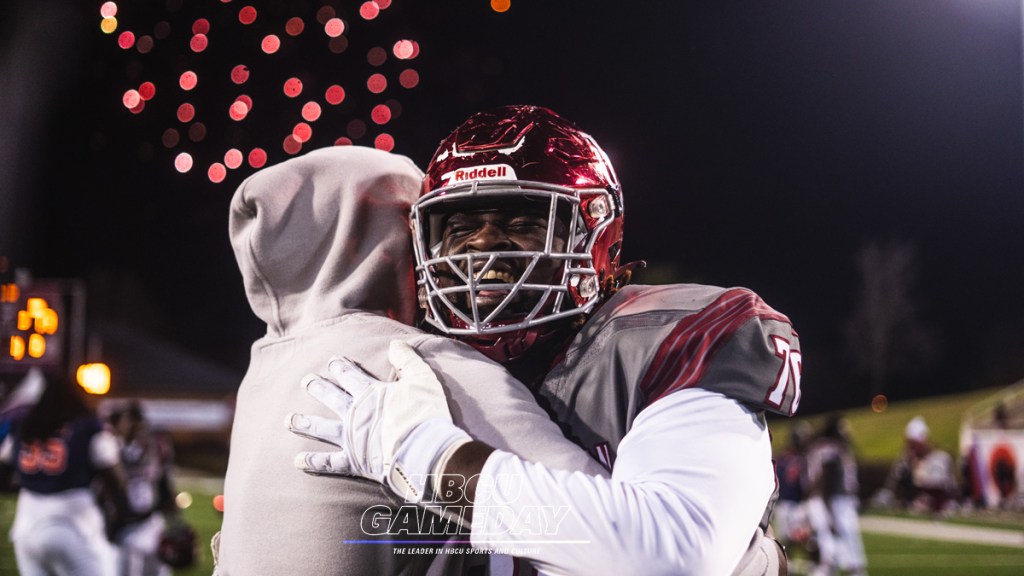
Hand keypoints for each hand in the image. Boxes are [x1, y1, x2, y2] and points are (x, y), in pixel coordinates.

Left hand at [288, 340, 470, 502]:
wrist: (426, 451)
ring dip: (304, 423)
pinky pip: (329, 462)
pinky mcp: (354, 462)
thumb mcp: (423, 379)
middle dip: (318, 388)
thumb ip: (407, 360)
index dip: (340, 367)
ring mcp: (352, 438)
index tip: (331, 361)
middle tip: (306, 381)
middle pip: (331, 397)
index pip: (351, 376)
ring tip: (288, 419)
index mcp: (371, 394)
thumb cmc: (426, 414)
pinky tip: (297, 460)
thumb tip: (395, 344)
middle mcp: (356, 414)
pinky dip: (313, 461)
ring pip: (322, 428)